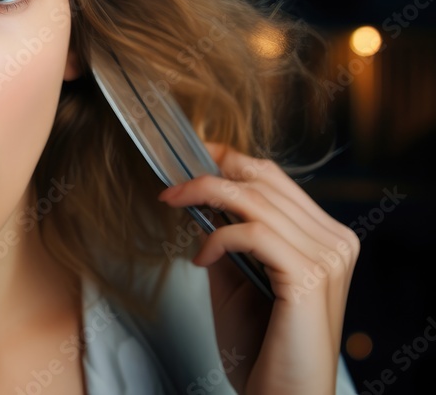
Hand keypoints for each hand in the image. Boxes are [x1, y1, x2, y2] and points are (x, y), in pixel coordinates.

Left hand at [158, 142, 357, 393]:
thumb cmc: (262, 348)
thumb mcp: (238, 278)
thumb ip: (228, 237)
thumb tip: (201, 199)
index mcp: (324, 236)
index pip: (275, 178)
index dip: (230, 159)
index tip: (190, 156)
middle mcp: (334, 240)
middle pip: (264, 179)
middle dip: (208, 174)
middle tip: (169, 185)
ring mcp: (326, 257)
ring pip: (255, 200)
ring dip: (203, 196)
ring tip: (172, 206)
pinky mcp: (309, 277)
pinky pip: (253, 233)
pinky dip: (217, 238)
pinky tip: (200, 259)